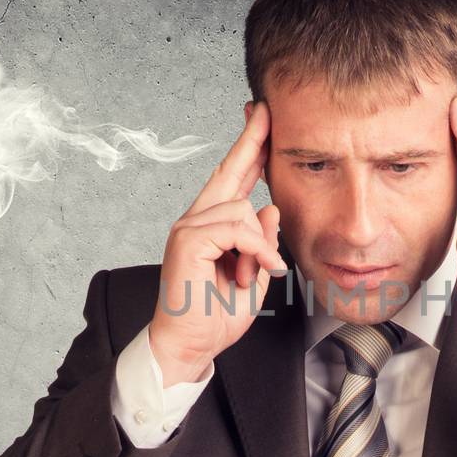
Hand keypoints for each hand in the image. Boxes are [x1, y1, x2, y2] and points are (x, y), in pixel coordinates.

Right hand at [148, 100, 286, 384]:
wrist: (192, 345)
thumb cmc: (216, 315)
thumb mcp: (254, 275)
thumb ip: (263, 242)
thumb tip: (269, 208)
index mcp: (213, 225)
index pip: (234, 179)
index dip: (251, 149)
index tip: (263, 121)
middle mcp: (197, 219)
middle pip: (228, 170)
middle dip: (251, 140)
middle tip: (265, 112)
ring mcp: (188, 227)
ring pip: (240, 208)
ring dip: (259, 244)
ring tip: (259, 273)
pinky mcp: (187, 240)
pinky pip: (233, 228)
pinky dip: (254, 249)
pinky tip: (258, 271)